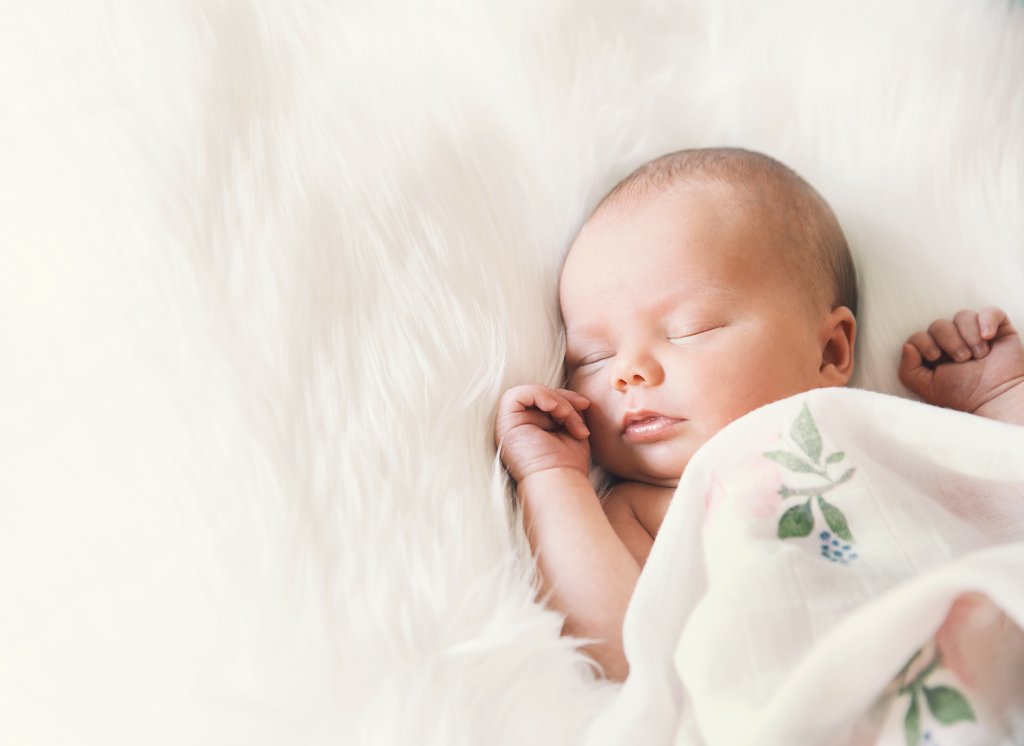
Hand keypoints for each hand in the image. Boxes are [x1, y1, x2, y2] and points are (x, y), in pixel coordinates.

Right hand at [494, 384, 590, 482]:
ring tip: (566, 418)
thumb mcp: (574, 430)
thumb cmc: (568, 463)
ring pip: (531, 392)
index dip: (567, 397)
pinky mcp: (505, 423)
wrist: (559, 480)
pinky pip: (517, 394)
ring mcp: (510, 424)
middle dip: (563, 400)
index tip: (585, 405)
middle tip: (577, 416)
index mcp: (533, 427)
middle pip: (540, 394)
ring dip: (555, 400)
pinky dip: (539, 395)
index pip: (547, 399)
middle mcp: (519, 425)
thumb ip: (571, 412)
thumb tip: (582, 400)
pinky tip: (553, 409)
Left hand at [899, 307, 1023, 419]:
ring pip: (962, 316)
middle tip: (963, 360)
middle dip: (949, 341)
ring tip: (979, 356)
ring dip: (968, 336)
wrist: (997, 398)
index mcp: (935, 353)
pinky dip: (987, 320)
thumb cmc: (963, 394)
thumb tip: (907, 346)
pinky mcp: (998, 330)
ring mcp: (975, 334)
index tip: (935, 357)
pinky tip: (988, 337)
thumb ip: (908, 369)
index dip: (924, 342)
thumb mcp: (927, 386)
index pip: (919, 335)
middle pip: (938, 324)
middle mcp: (953, 341)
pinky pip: (990, 312)